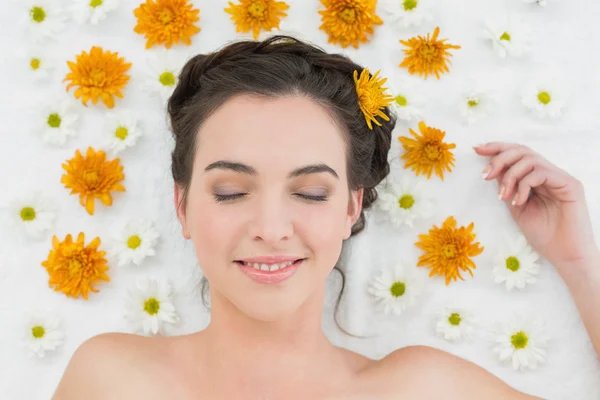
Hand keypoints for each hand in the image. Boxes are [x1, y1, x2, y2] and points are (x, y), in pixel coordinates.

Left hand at [474, 142, 598, 272]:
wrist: (565, 255)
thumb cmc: (543, 235)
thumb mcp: (516, 207)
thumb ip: (507, 187)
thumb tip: (492, 169)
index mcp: (537, 178)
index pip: (517, 154)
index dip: (496, 148)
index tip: (476, 149)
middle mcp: (549, 174)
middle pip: (522, 150)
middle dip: (499, 158)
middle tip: (485, 174)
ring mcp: (560, 178)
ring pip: (530, 158)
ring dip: (509, 175)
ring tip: (503, 195)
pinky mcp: (570, 184)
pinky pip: (540, 173)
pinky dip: (524, 185)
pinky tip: (518, 201)